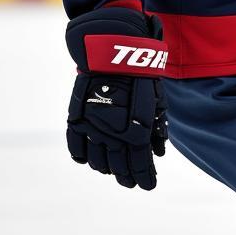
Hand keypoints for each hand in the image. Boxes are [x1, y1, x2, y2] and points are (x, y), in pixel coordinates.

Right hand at [65, 8, 168, 189]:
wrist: (112, 49)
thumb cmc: (140, 72)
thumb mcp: (156, 99)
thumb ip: (157, 127)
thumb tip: (159, 152)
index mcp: (136, 131)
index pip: (141, 165)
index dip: (146, 177)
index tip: (149, 185)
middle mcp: (113, 135)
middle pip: (119, 168)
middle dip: (127, 177)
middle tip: (132, 181)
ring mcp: (92, 128)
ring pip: (97, 163)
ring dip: (107, 169)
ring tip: (114, 170)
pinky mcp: (76, 119)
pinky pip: (76, 148)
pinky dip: (83, 157)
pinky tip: (90, 159)